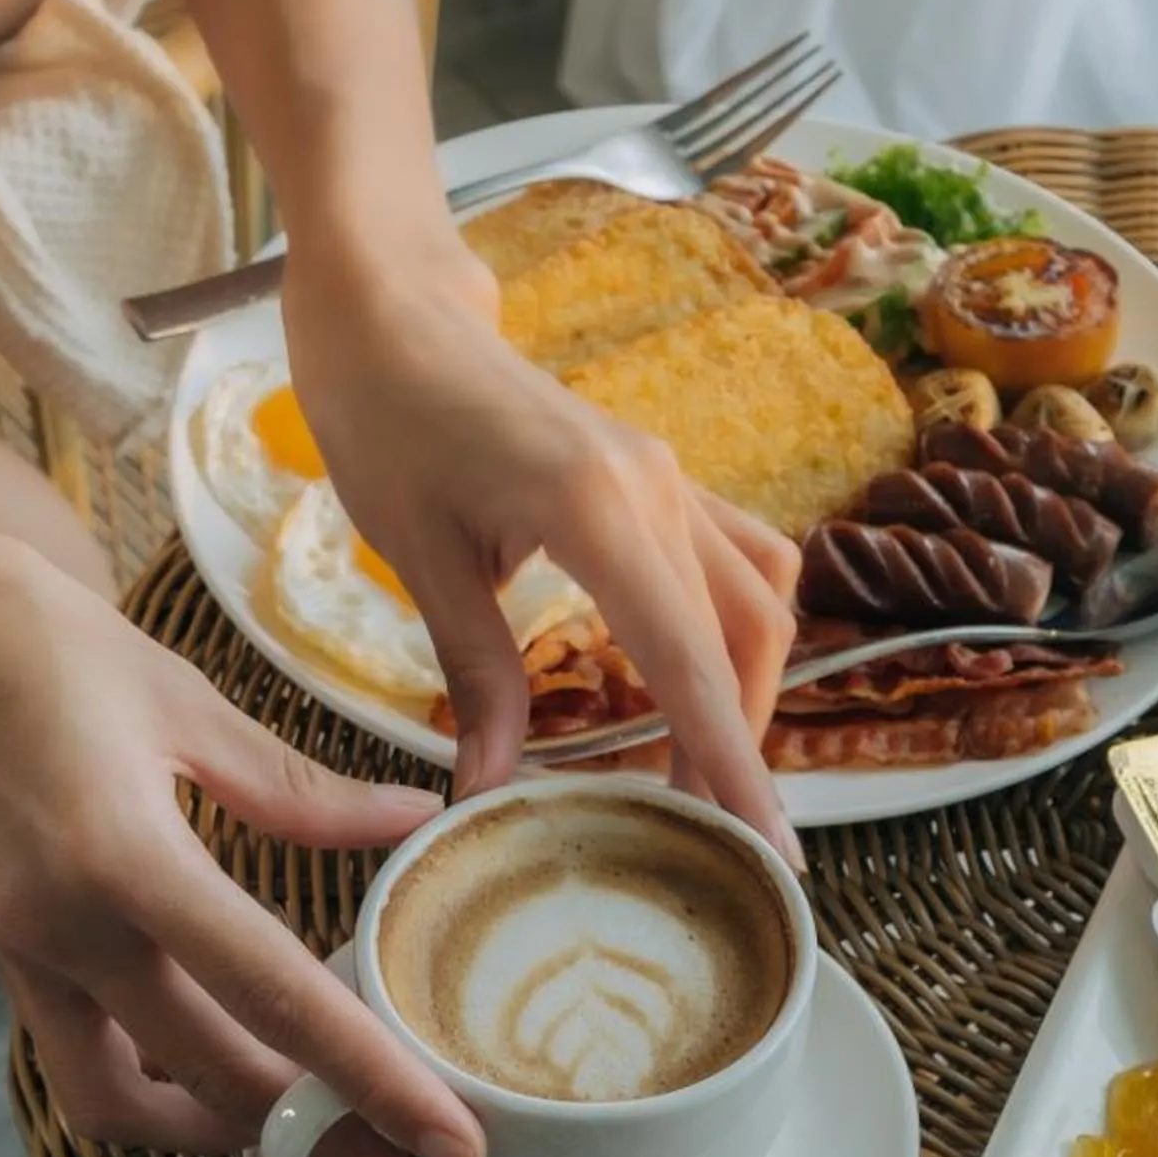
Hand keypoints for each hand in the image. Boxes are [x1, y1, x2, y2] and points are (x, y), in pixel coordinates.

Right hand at [0, 513, 472, 1156]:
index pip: (276, 996)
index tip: (452, 1145)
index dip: (374, 1081)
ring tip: (311, 1128)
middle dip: (324, 1144)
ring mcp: (18, 954)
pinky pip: (79, 1056)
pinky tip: (218, 1058)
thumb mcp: (181, 699)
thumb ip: (298, 786)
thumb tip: (411, 821)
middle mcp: (65, 930)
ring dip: (218, 1132)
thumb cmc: (25, 634)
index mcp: (126, 858)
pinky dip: (155, 1080)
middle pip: (214, 1084)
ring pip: (123, 1104)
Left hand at [280, 228, 803, 855]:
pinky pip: (734, 559)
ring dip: (745, 687)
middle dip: (740, 742)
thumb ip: (475, 674)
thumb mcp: (417, 555)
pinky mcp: (658, 476)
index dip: (732, 761)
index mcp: (595, 510)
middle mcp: (655, 489)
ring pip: (758, 598)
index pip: (687, 660)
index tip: (771, 844)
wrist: (391, 311)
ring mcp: (667, 477)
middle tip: (715, 837)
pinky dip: (730, 633)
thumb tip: (489, 789)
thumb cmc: (386, 419)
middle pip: (744, 637)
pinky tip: (690, 686)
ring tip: (701, 771)